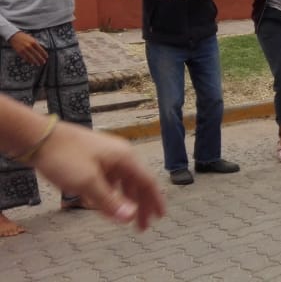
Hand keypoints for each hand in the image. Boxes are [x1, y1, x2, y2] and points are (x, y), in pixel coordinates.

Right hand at [9, 31, 46, 65]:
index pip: (41, 49)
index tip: (46, 57)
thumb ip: (37, 44)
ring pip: (31, 57)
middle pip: (36, 54)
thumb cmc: (24, 37)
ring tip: (38, 64)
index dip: (44, 54)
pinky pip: (25, 58)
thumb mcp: (32, 39)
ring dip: (35, 61)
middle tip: (43, 62)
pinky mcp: (19, 52)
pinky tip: (31, 63)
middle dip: (41, 59)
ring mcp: (24, 49)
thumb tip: (42, 49)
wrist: (14, 36)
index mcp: (33, 42)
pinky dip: (29, 61)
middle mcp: (29, 46)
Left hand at [32, 121, 164, 230]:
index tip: (159, 217)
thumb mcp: (87, 183)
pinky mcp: (93, 160)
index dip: (155, 201)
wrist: (38, 137)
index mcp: (125, 158)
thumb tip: (129, 217)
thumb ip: (109, 201)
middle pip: (137, 183)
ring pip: (123, 182)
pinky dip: (111, 194)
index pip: (148, 182)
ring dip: (126, 201)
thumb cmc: (64, 157)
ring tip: (125, 219)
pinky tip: (105, 204)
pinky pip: (109, 180)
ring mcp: (106, 157)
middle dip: (141, 205)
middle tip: (142, 226)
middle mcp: (120, 156)